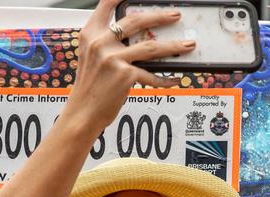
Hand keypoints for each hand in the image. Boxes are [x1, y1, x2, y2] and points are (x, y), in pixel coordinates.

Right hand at [64, 0, 194, 133]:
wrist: (82, 113)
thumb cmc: (89, 88)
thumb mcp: (91, 58)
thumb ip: (107, 42)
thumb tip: (137, 36)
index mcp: (90, 34)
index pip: (106, 4)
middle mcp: (100, 43)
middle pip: (136, 21)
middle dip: (160, 16)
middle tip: (175, 15)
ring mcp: (113, 58)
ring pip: (151, 47)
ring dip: (174, 46)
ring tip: (188, 45)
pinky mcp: (124, 75)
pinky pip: (151, 74)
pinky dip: (165, 78)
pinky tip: (174, 79)